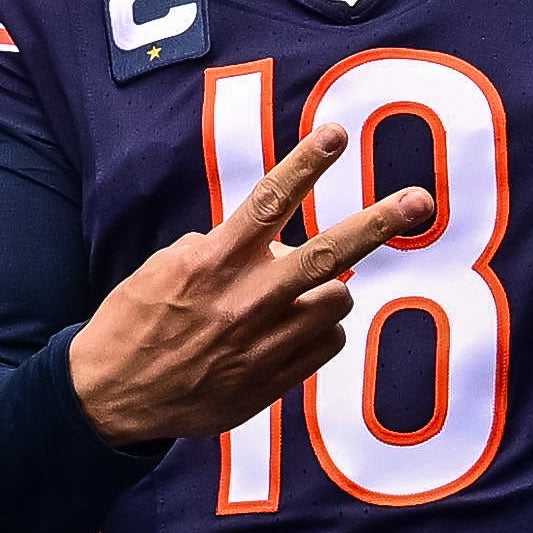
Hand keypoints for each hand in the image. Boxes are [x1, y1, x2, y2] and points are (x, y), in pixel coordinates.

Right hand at [66, 117, 427, 446]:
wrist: (112, 399)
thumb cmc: (137, 323)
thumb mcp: (164, 269)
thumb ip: (221, 250)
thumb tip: (271, 242)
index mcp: (211, 263)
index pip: (266, 202)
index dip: (305, 164)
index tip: (335, 134)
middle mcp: (243, 301)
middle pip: (327, 254)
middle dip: (377, 223)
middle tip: (420, 202)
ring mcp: (264, 345)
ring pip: (337, 300)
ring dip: (329, 289)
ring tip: (298, 294)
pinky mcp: (274, 381)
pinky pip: (328, 343)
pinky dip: (317, 329)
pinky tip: (287, 331)